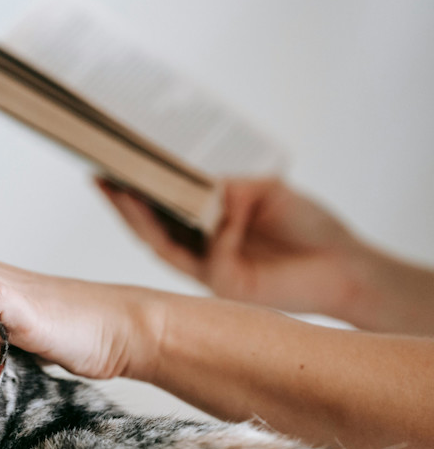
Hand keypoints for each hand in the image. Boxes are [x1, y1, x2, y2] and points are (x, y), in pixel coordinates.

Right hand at [97, 177, 363, 317]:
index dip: (136, 188)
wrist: (346, 265)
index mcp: (207, 224)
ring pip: (163, 245)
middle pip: (150, 227)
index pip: (162, 206)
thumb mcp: (266, 190)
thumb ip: (231, 185)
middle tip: (101, 176)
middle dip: (123, 202)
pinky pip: (210, 255)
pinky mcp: (225, 284)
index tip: (114, 163)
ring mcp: (209, 268)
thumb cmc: (309, 227)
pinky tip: (231, 213)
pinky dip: (218, 232)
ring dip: (141, 219)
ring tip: (124, 192)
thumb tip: (200, 180)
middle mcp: (200, 248)